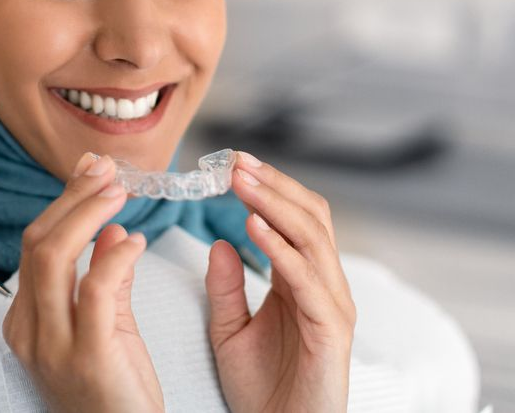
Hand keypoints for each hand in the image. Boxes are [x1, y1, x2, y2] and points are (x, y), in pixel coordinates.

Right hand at [3, 153, 163, 412]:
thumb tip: (110, 229)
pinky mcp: (87, 356)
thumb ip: (104, 278)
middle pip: (39, 243)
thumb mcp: (107, 325)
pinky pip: (94, 290)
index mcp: (26, 319)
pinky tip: (137, 241)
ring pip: (54, 256)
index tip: (92, 170)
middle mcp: (28, 329)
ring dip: (88, 213)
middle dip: (73, 198)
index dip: (64, 202)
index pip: (36, 244)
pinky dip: (115, 256)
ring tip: (119, 191)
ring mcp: (52, 345)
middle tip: (106, 170)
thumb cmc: (117, 388)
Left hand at [205, 152, 354, 412]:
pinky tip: (252, 226)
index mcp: (301, 281)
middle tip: (237, 161)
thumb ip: (225, 286)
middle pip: (310, 216)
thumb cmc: (261, 389)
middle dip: (273, 184)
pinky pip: (307, 279)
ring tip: (240, 181)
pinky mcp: (331, 330)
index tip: (232, 164)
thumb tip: (219, 241)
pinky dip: (280, 248)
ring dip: (275, 204)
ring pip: (312, 237)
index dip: (267, 188)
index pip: (294, 218)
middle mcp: (323, 286)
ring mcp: (332, 305)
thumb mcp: (229, 330)